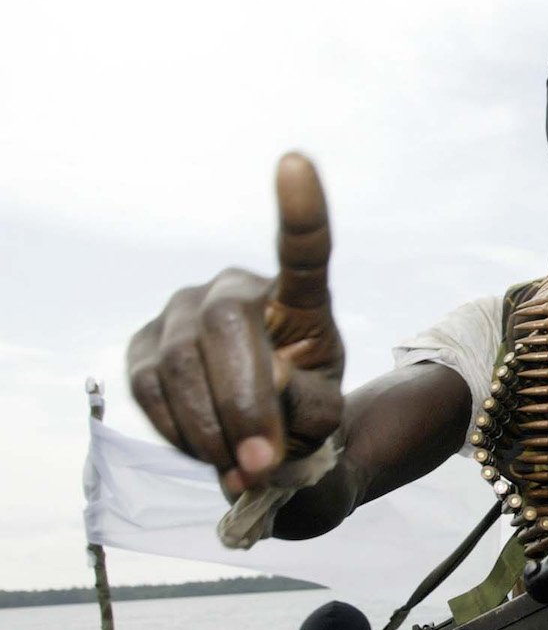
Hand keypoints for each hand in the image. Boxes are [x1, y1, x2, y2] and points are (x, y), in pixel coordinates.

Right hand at [127, 153, 343, 493]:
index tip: (297, 163)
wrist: (261, 440)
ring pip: (182, 364)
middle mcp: (235, 290)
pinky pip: (149, 387)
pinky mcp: (143, 344)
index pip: (303, 251)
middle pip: (226, 326)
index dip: (301, 211)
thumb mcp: (323, 414)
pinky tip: (208, 448)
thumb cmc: (303, 414)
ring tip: (241, 466)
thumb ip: (307, 404)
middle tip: (260, 460)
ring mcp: (182, 312)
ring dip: (210, 428)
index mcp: (298, 299)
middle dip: (242, 399)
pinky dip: (179, 429)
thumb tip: (266, 389)